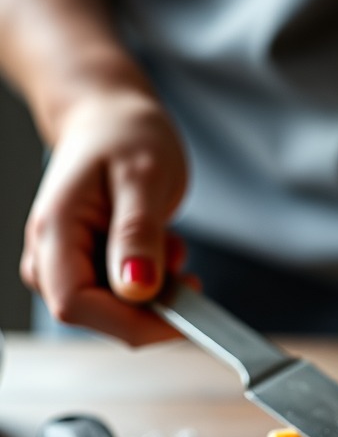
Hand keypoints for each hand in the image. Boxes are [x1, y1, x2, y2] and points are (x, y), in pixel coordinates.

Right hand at [20, 87, 189, 345]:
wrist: (112, 114)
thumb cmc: (125, 133)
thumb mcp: (144, 177)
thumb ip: (138, 235)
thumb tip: (138, 288)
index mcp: (54, 229)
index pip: (77, 305)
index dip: (132, 322)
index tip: (183, 315)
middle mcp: (50, 251)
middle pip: (94, 315)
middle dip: (149, 308)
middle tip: (187, 274)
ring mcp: (67, 259)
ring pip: (111, 310)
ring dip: (154, 292)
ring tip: (171, 245)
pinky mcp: (87, 262)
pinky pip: (121, 295)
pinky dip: (153, 282)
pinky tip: (163, 248)